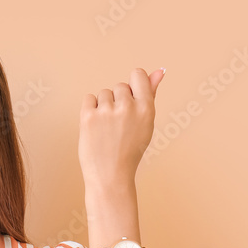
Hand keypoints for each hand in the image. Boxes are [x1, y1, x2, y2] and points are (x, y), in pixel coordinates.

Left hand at [77, 67, 163, 193]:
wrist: (110, 176)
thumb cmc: (130, 150)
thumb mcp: (146, 123)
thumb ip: (151, 94)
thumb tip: (160, 70)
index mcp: (146, 108)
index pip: (137, 75)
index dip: (132, 85)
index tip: (129, 101)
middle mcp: (128, 107)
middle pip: (119, 86)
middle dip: (117, 101)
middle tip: (118, 126)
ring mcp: (107, 112)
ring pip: (103, 93)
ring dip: (103, 106)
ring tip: (107, 129)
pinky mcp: (88, 117)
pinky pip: (88, 98)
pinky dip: (89, 109)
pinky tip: (95, 127)